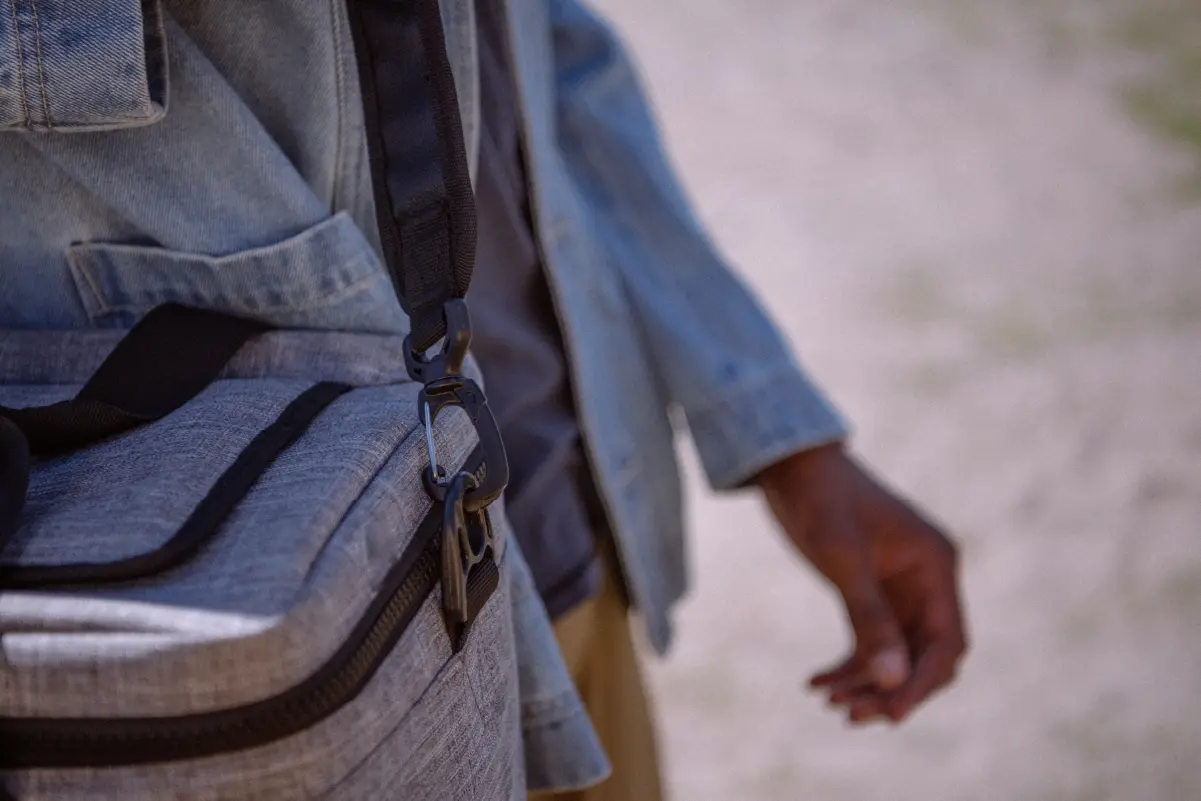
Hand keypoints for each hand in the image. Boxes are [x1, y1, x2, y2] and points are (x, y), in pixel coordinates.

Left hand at [757, 442, 966, 724]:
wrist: (790, 466)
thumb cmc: (820, 501)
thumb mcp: (843, 558)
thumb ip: (869, 618)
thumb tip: (892, 681)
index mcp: (935, 566)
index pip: (946, 642)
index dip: (922, 683)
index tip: (892, 714)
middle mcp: (925, 580)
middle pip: (923, 654)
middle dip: (891, 688)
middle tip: (850, 714)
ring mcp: (899, 587)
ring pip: (895, 654)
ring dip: (867, 682)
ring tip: (829, 701)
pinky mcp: (871, 590)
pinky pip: (870, 641)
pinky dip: (850, 664)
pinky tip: (818, 683)